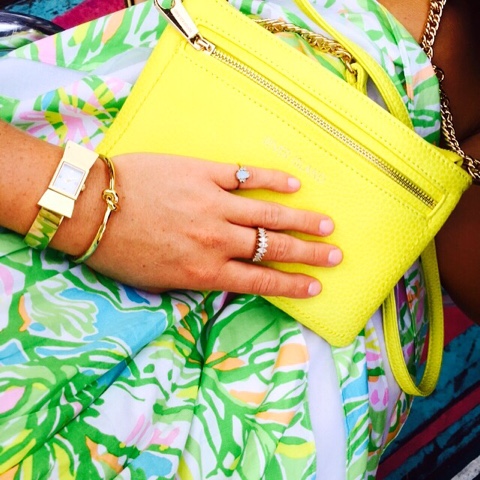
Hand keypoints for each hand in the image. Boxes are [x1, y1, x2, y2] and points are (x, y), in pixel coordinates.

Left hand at [78, 153, 341, 297]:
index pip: (261, 281)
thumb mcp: (158, 282)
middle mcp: (217, 240)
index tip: (316, 286)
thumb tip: (222, 278)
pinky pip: (245, 176)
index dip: (291, 284)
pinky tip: (293, 183)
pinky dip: (271, 180)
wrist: (93, 208)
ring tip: (326, 225)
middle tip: (336, 256)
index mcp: (205, 271)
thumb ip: (195, 280)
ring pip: (268, 215)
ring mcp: (213, 204)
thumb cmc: (119, 250)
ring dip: (301, 220)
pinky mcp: (203, 173)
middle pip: (274, 249)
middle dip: (309, 255)